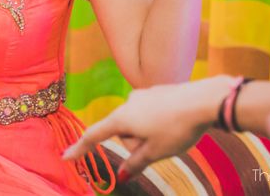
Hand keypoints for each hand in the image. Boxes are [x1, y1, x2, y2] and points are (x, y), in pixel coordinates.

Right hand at [62, 75, 235, 181]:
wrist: (204, 100)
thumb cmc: (176, 129)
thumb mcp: (155, 152)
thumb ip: (135, 163)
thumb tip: (121, 177)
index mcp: (121, 118)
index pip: (94, 135)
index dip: (80, 149)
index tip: (66, 157)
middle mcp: (127, 103)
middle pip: (123, 132)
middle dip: (135, 144)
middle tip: (158, 149)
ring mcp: (143, 96)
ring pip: (138, 123)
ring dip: (148, 134)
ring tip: (171, 135)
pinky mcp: (157, 92)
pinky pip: (150, 114)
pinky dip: (157, 124)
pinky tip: (176, 124)